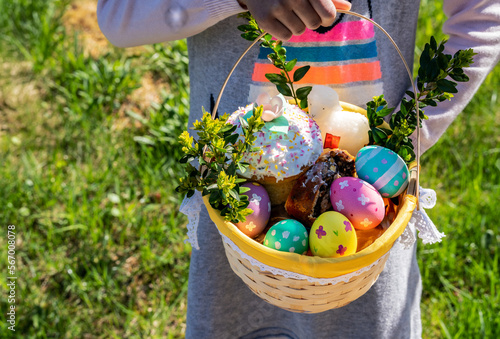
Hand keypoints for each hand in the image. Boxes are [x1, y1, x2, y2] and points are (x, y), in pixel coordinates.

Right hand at [237, 0, 351, 39]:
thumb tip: (347, 7)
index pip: (328, 14)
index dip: (327, 18)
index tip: (322, 16)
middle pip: (314, 24)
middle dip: (309, 20)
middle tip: (299, 11)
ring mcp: (278, 7)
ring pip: (299, 31)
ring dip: (296, 25)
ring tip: (286, 13)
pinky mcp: (265, 20)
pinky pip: (286, 37)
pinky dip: (284, 32)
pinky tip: (278, 19)